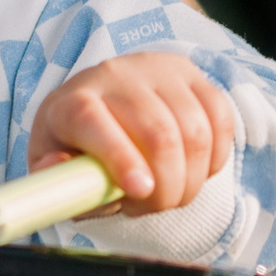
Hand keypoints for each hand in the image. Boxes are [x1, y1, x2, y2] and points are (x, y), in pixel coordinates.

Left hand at [27, 52, 235, 216]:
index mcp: (71, 101)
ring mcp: (155, 70)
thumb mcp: (56, 166)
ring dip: (192, 178)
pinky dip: (215, 158)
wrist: (103, 104)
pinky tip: (193, 168)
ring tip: (169, 192)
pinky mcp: (190, 74)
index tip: (140, 191)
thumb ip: (55, 177)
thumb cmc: (77, 146)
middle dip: (167, 186)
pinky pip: (220, 120)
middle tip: (156, 205)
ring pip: (194, 131)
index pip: (91, 119)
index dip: (119, 156)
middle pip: (156, 133)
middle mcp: (112, 76)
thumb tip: (58, 170)